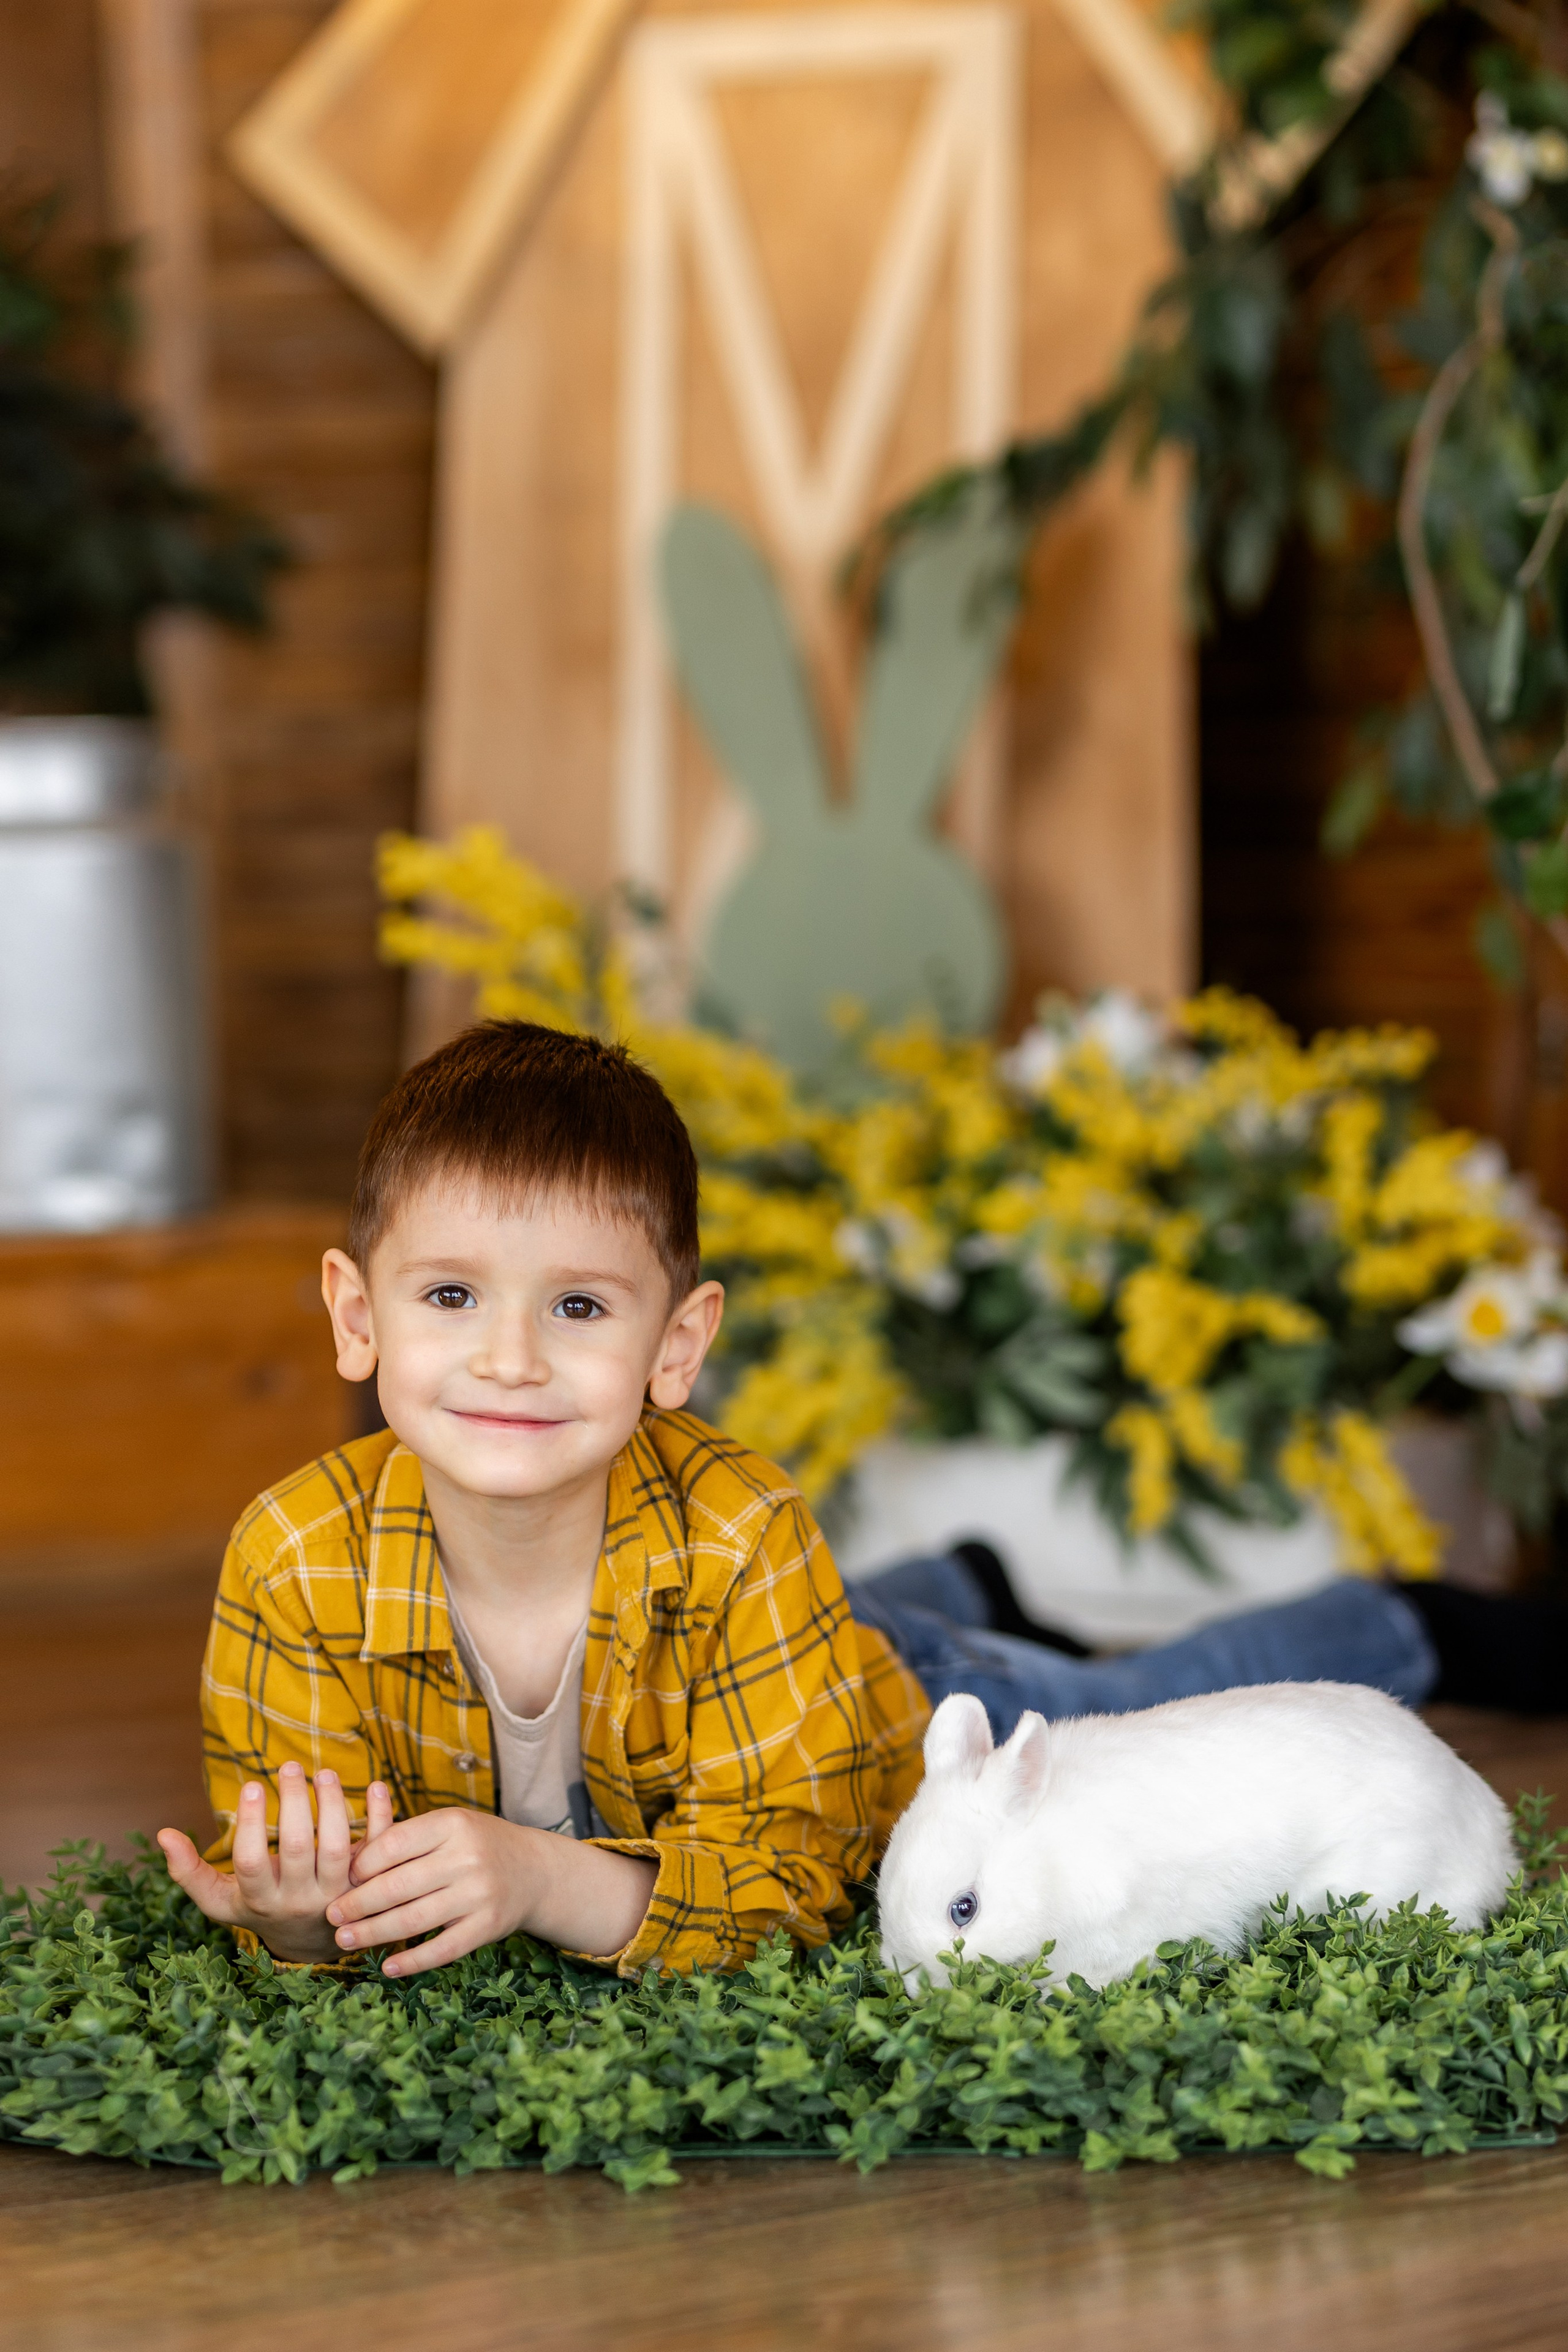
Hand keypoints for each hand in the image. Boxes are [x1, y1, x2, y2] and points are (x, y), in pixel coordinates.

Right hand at [158, 1764, 394, 1964]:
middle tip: (288, 1766)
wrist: (311, 1944)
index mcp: (262, 1900)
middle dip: (295, 1804)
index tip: (249, 1786)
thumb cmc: (259, 1908)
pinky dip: (382, 1818)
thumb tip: (163, 1834)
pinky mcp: (369, 1884)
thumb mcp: (221, 1900)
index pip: (253, 1863)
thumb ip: (190, 1872)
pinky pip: (379, 1850)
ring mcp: (338, 1895)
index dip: (250, 1825)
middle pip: (300, 1849)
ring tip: (324, 1773)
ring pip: (340, 1849)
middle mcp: (301, 1899)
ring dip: (334, 1806)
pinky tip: (377, 1786)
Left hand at [330, 1809, 657, 1976]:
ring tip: (345, 1940)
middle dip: (357, 1903)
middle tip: (330, 1915)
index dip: (361, 1865)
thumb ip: (404, 1839)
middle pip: (398, 1886)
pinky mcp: (488, 1926)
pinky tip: (388, 1967)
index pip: (394, 1845)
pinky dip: (413, 1961)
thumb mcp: (447, 1826)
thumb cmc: (476, 1845)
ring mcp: (479, 1893)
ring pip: (414, 1920)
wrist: (535, 1870)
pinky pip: (443, 1949)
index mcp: (452, 1824)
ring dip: (373, 1933)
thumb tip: (347, 1860)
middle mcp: (467, 1857)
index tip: (339, 1878)